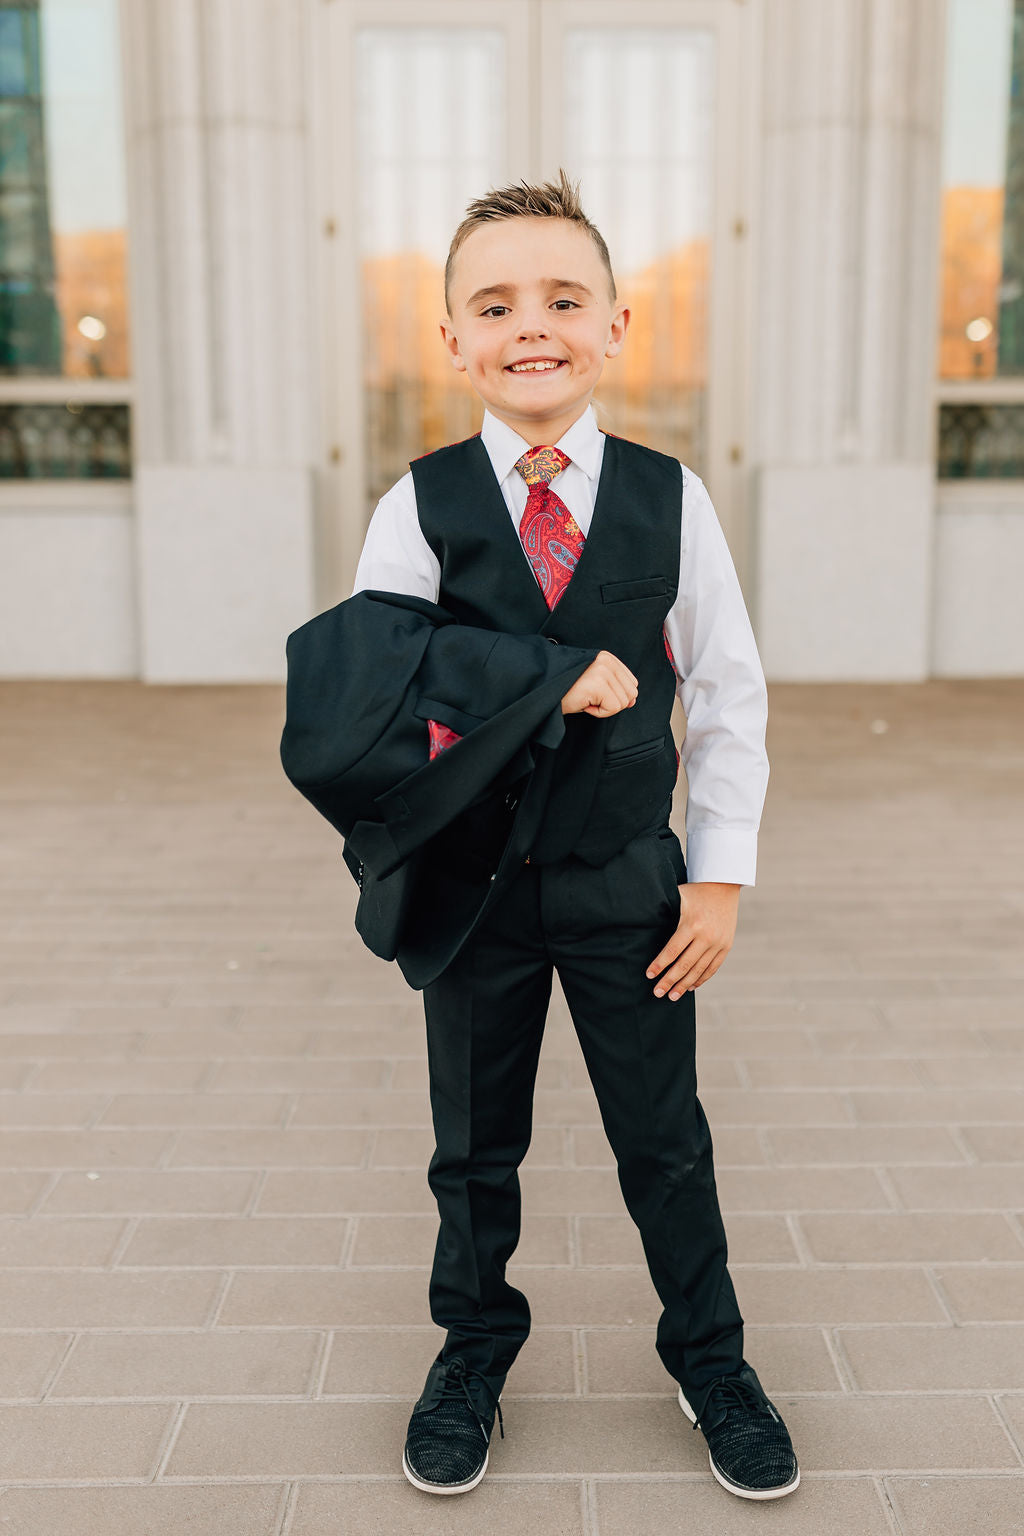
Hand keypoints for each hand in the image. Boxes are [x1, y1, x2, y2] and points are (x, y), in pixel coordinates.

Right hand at [561, 651, 637, 717]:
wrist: (544, 692)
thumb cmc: (567, 690)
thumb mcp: (595, 684)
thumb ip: (616, 688)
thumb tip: (633, 701)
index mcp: (608, 658)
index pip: (632, 683)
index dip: (615, 695)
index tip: (595, 693)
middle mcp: (606, 661)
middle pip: (631, 694)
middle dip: (611, 702)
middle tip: (590, 697)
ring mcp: (603, 671)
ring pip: (623, 702)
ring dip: (603, 708)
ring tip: (586, 699)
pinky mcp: (598, 683)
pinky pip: (613, 708)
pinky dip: (598, 712)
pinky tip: (584, 703)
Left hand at [646, 882, 740, 998]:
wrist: (724, 886)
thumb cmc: (695, 891)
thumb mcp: (677, 897)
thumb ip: (662, 910)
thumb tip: (637, 917)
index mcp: (691, 924)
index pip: (672, 951)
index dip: (660, 965)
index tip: (649, 975)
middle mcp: (706, 936)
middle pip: (684, 965)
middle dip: (669, 981)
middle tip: (657, 993)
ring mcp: (718, 943)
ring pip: (699, 970)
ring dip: (684, 985)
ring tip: (672, 996)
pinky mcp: (726, 946)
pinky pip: (712, 968)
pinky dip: (701, 979)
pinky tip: (690, 987)